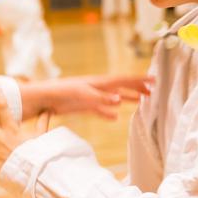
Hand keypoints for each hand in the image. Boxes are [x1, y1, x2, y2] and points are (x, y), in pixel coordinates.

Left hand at [20, 74, 151, 120]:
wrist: (43, 98)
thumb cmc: (60, 93)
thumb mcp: (81, 95)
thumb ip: (100, 99)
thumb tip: (119, 100)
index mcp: (98, 82)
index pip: (123, 80)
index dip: (139, 80)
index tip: (154, 79)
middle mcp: (97, 88)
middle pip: (122, 87)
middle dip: (137, 87)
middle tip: (153, 89)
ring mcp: (91, 97)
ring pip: (114, 97)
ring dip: (128, 98)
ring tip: (141, 100)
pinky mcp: (83, 106)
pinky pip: (101, 109)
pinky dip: (110, 113)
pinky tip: (115, 117)